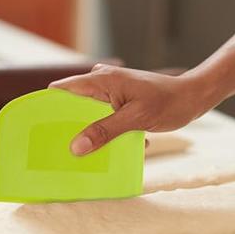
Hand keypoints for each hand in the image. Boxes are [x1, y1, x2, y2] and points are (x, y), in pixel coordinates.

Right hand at [49, 64, 217, 154]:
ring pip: (90, 115)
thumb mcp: (135, 119)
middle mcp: (102, 83)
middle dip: (70, 126)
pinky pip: (105, 119)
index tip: (41, 130)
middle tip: (66, 150)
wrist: (193, 98)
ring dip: (92, 133)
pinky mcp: (120, 103)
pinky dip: (108, 132)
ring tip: (93, 153)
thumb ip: (105, 131)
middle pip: (74, 105)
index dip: (48, 108)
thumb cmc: (168, 103)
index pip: (62, 90)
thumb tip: (76, 147)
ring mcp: (111, 93)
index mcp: (101, 80)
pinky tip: (121, 146)